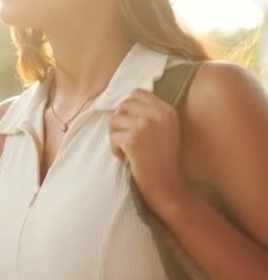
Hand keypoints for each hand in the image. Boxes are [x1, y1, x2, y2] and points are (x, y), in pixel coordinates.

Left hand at [108, 88, 186, 214]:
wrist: (166, 186)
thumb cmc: (162, 160)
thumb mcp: (165, 130)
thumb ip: (150, 113)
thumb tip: (123, 103)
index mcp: (167, 110)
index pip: (137, 93)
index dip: (129, 108)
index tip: (130, 125)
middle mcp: (158, 114)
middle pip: (124, 105)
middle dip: (120, 122)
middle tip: (125, 138)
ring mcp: (145, 125)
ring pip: (114, 119)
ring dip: (115, 135)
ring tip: (125, 149)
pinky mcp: (133, 139)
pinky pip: (112, 136)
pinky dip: (115, 149)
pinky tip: (125, 159)